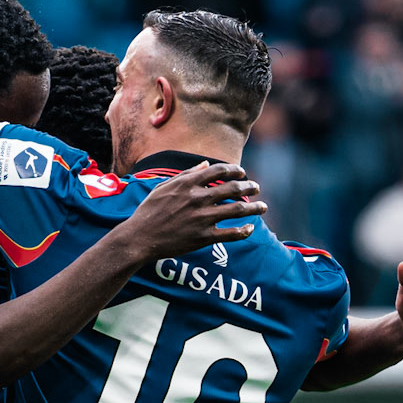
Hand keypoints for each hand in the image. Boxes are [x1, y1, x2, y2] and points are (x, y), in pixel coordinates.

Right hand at [125, 160, 266, 259]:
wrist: (139, 238)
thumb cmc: (149, 211)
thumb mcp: (163, 187)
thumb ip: (186, 174)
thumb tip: (206, 164)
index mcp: (188, 184)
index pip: (219, 171)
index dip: (235, 170)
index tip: (242, 172)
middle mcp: (198, 199)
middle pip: (233, 188)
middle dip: (249, 186)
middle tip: (257, 188)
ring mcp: (202, 219)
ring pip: (237, 209)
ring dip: (254, 208)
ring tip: (262, 207)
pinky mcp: (203, 238)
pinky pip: (231, 233)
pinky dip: (244, 230)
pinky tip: (250, 228)